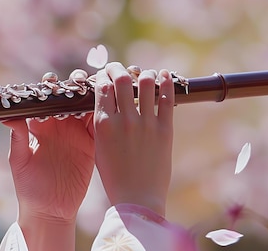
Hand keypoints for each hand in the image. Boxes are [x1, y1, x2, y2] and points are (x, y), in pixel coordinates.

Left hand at [2, 70, 94, 223]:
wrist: (49, 210)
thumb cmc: (29, 187)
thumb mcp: (20, 162)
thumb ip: (18, 138)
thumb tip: (9, 116)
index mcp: (41, 127)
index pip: (45, 100)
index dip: (49, 88)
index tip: (51, 82)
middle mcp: (60, 126)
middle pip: (69, 99)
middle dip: (74, 85)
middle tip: (78, 80)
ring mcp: (77, 135)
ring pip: (86, 108)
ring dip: (91, 96)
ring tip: (96, 87)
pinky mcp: (92, 146)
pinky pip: (100, 126)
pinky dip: (105, 115)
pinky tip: (109, 107)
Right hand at [93, 62, 174, 216]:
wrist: (137, 199)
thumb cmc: (115, 175)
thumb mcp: (100, 147)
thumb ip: (102, 122)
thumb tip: (106, 99)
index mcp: (103, 124)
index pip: (102, 87)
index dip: (103, 76)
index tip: (105, 75)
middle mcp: (124, 120)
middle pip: (121, 79)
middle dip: (119, 68)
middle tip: (120, 69)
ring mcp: (146, 124)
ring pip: (146, 82)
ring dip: (143, 73)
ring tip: (143, 74)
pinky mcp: (165, 130)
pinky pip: (166, 98)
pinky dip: (166, 81)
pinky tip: (164, 74)